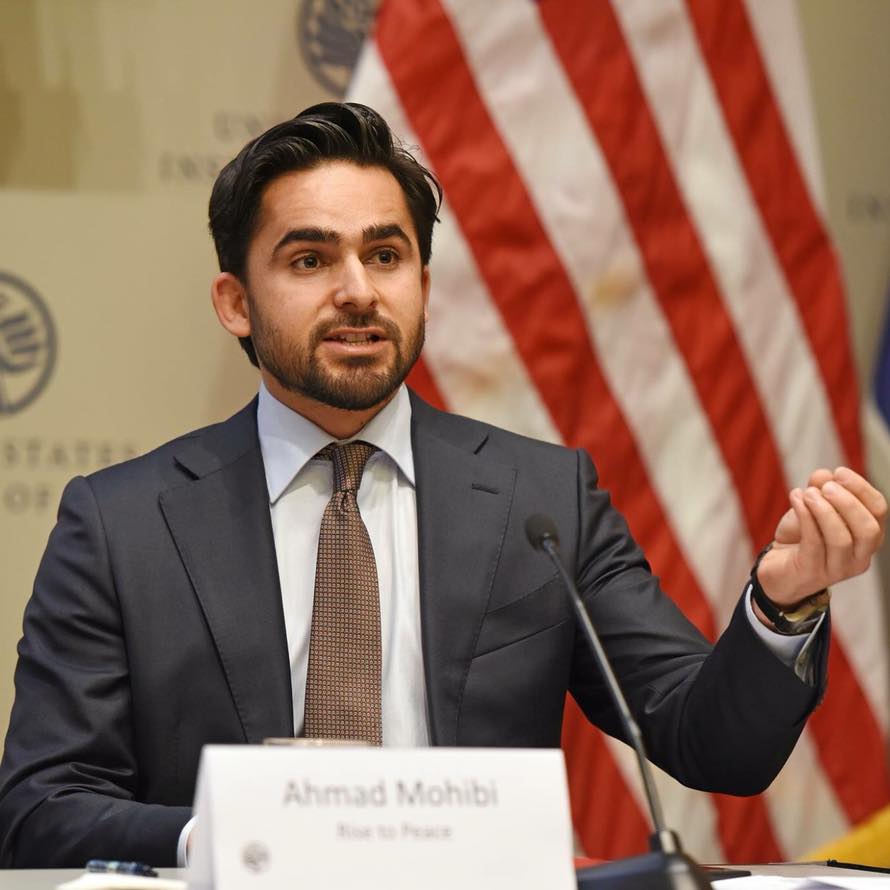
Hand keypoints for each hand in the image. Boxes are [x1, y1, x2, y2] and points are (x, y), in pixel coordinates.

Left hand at [756, 467, 885, 607]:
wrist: (776, 569)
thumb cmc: (799, 538)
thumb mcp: (810, 509)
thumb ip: (819, 490)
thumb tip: (824, 475)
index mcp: (866, 538)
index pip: (879, 512)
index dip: (862, 489)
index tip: (839, 472)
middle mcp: (859, 557)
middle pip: (869, 529)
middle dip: (848, 502)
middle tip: (825, 486)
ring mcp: (837, 569)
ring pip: (841, 539)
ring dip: (824, 510)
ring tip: (807, 493)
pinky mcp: (812, 573)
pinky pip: (813, 543)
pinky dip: (805, 517)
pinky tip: (795, 499)